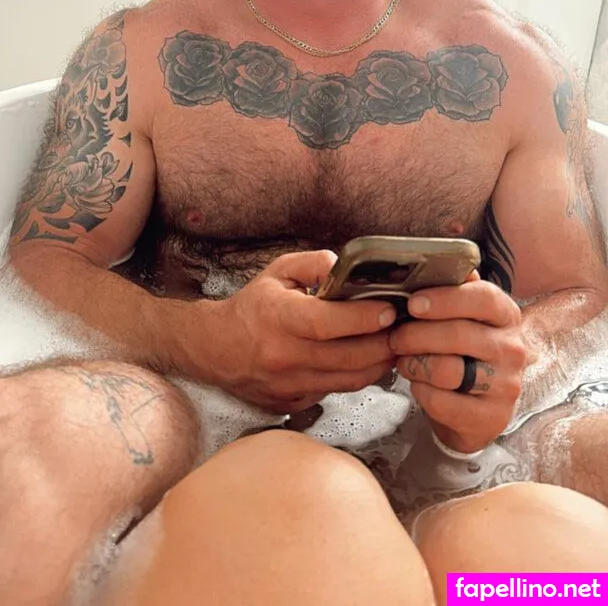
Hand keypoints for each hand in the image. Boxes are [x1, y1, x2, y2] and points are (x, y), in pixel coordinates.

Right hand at [207, 250, 396, 412]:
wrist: (215, 348)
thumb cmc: (252, 307)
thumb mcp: (278, 272)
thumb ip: (315, 264)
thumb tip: (347, 269)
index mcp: (278, 317)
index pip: (327, 323)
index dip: (363, 318)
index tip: (389, 309)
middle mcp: (284, 356)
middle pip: (348, 358)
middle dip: (384, 344)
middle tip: (403, 329)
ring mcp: (289, 385)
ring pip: (349, 381)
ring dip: (378, 364)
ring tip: (391, 345)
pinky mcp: (293, 404)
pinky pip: (335, 391)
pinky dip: (354, 377)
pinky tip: (363, 360)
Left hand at [389, 272, 525, 452]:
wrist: (476, 407)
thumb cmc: (463, 352)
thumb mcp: (464, 317)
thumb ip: (453, 289)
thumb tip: (437, 261)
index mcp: (506, 314)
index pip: (482, 297)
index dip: (444, 299)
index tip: (413, 303)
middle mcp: (513, 348)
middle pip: (457, 334)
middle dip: (415, 334)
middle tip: (394, 337)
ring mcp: (506, 385)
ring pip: (447, 369)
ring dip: (414, 364)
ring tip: (404, 360)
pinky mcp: (492, 417)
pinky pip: (442, 401)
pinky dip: (421, 392)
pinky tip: (419, 385)